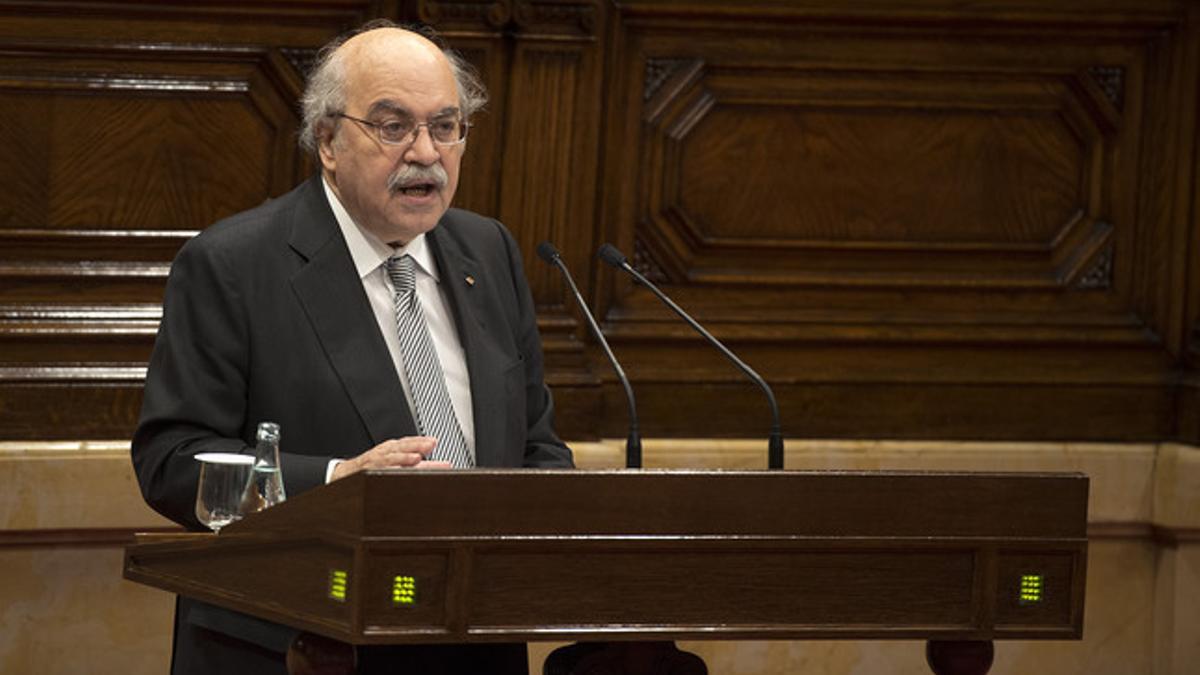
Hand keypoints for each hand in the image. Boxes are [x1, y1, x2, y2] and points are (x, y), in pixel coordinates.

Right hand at [330, 436, 451, 480]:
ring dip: (402, 457)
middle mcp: (384, 453)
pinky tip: (395, 472)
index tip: (433, 441)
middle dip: (416, 445)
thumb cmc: (372, 467)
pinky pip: (375, 471)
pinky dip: (385, 471)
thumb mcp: (392, 460)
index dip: (420, 441)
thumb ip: (413, 459)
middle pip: (401, 447)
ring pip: (389, 458)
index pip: (407, 442)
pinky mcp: (366, 472)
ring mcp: (375, 462)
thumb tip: (435, 457)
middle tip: (430, 445)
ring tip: (416, 458)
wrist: (344, 474)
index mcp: (392, 449)